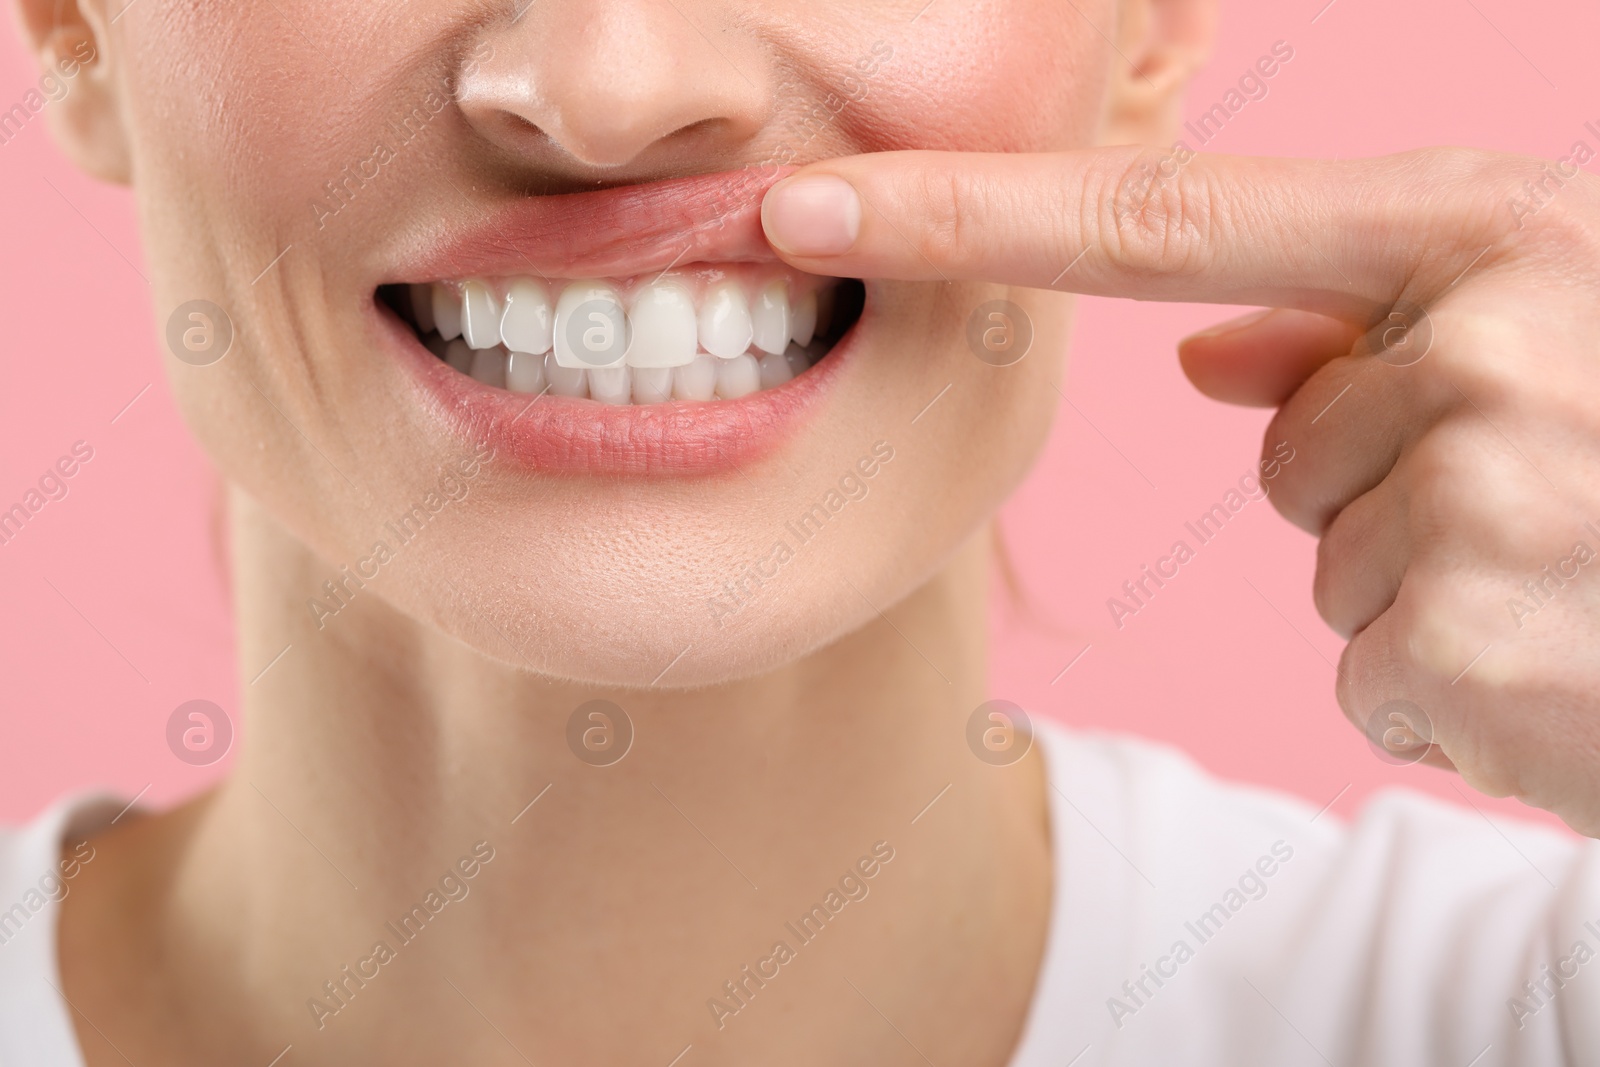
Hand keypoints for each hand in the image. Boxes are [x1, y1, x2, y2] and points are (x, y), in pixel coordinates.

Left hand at [760, 146, 1599, 835]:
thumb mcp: (1557, 337)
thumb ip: (1368, 327)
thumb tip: (1205, 345)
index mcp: (1482, 232)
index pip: (1155, 219)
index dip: (964, 214)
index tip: (811, 205)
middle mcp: (1476, 340)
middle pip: (1281, 445)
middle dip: (1380, 489)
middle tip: (1552, 507)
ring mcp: (1480, 492)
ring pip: (1330, 562)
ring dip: (1431, 587)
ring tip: (1581, 579)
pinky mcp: (1477, 643)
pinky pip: (1374, 670)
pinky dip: (1454, 690)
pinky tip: (1568, 661)